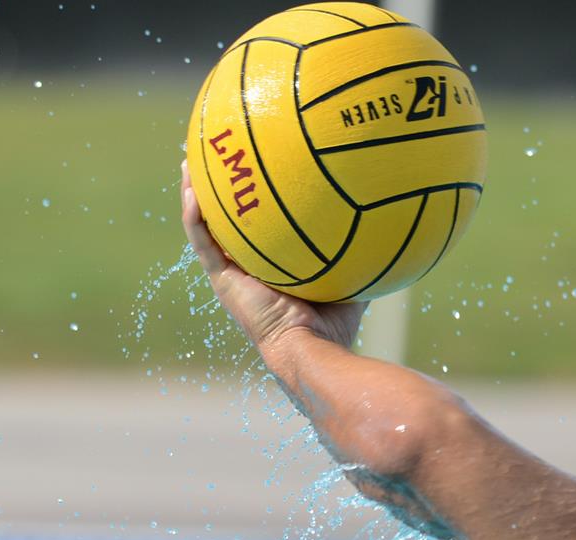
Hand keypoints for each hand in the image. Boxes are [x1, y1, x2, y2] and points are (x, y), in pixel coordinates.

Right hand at [179, 161, 366, 366]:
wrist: (310, 347)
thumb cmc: (334, 325)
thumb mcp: (350, 279)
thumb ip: (360, 255)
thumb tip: (388, 228)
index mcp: (269, 268)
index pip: (256, 229)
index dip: (250, 203)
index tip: (251, 172)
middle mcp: (245, 269)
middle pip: (224, 221)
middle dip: (215, 189)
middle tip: (210, 157)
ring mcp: (230, 275)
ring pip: (204, 226)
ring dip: (194, 194)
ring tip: (188, 163)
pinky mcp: (222, 280)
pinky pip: (203, 242)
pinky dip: (194, 217)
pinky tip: (191, 192)